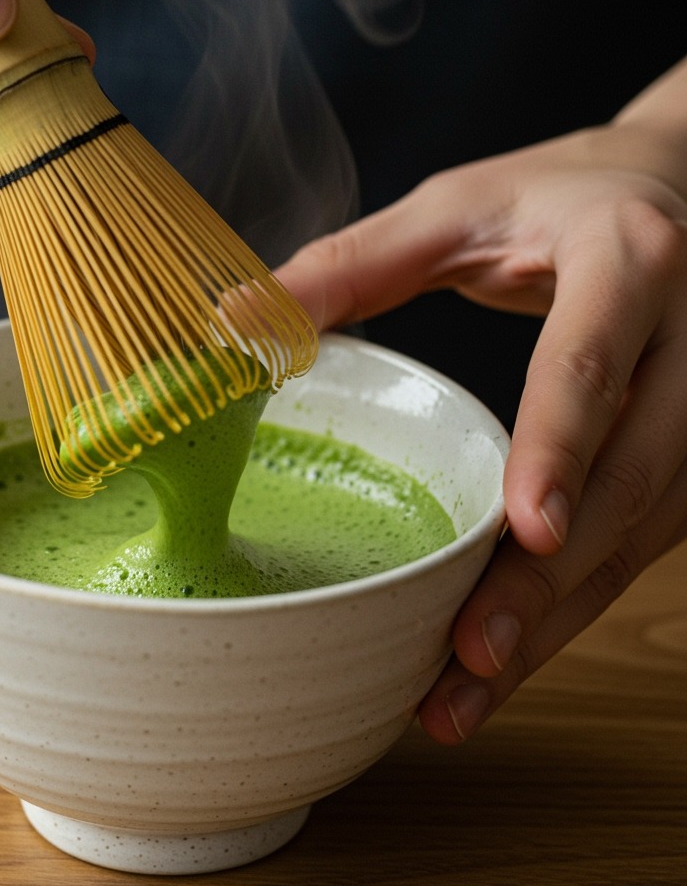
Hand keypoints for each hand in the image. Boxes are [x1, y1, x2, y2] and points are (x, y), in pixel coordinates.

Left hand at [276, 113, 686, 743]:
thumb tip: (242, 322)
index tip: (531, 533)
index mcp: (630, 260)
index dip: (563, 446)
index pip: (593, 363)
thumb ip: (356, 262)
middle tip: (468, 657)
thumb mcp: (457, 207)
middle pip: (630, 479)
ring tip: (461, 696)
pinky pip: (633, 546)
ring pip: (639, 534)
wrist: (672, 189)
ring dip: (555, 622)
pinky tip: (504, 657)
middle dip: (549, 580)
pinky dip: (568, 607)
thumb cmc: (555, 197)